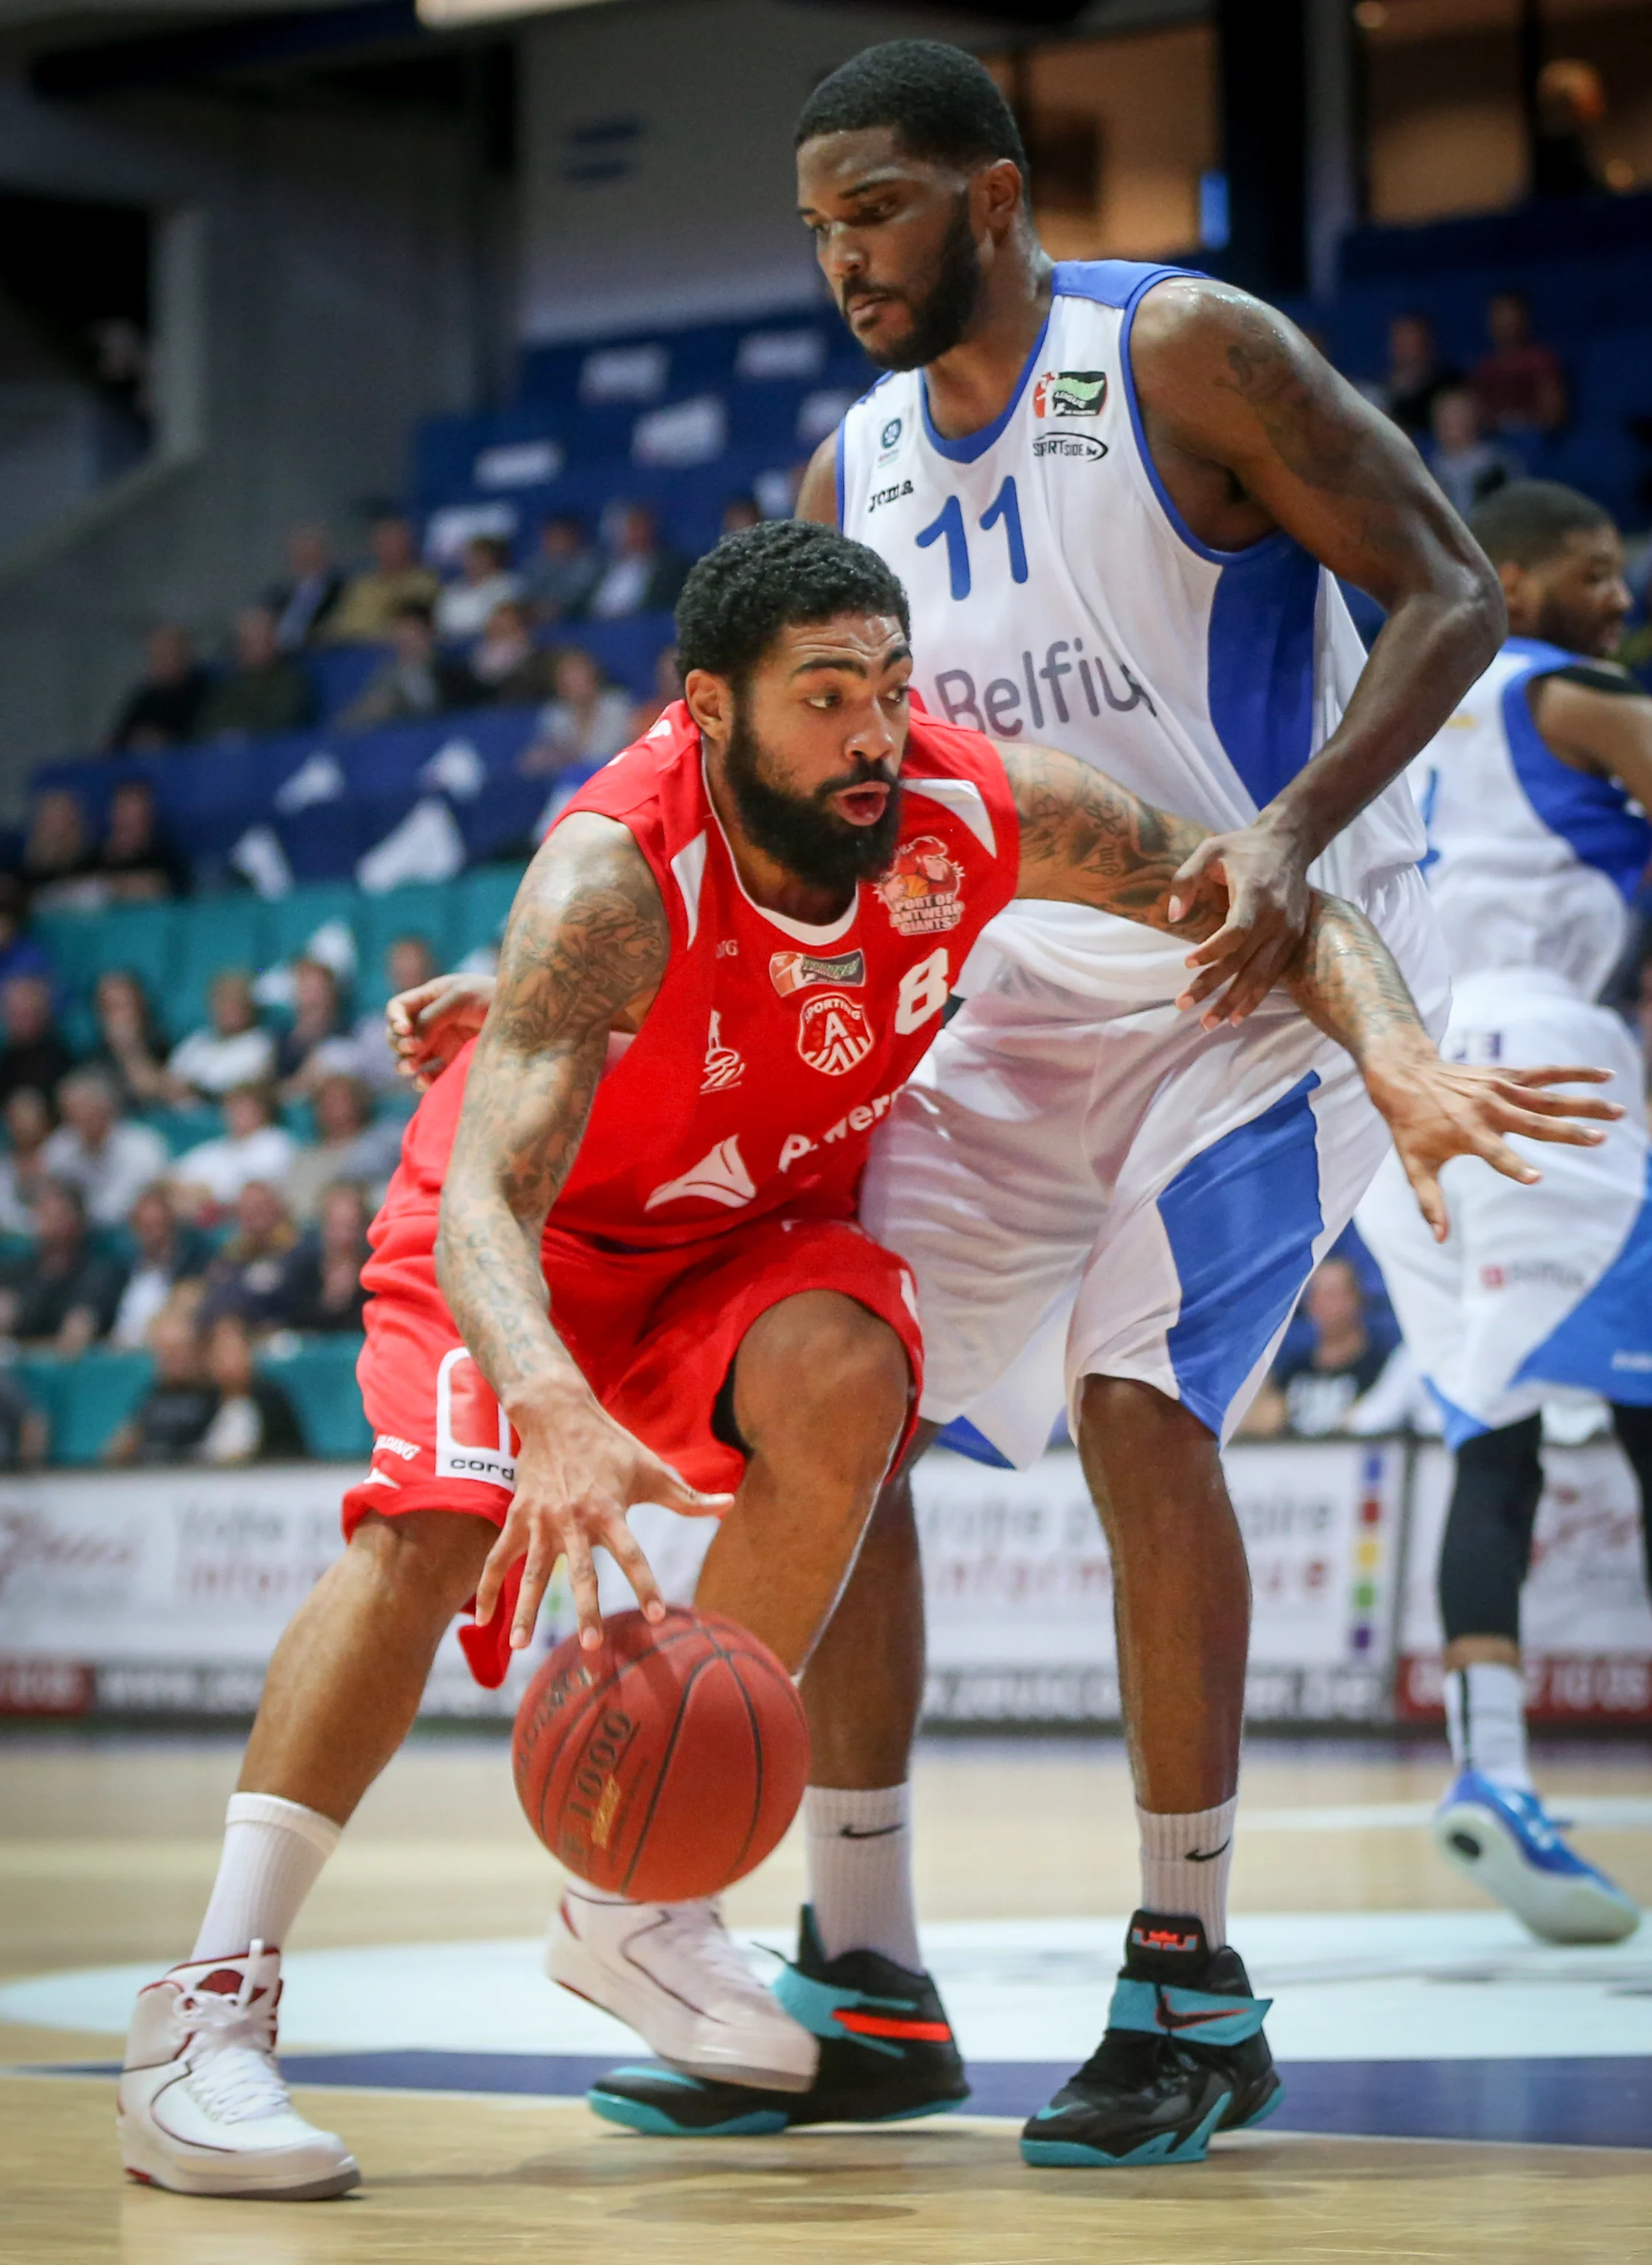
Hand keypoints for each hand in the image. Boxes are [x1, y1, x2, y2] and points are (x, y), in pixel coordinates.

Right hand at [387, 973, 496, 1089]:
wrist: (526, 1018)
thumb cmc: (494, 997)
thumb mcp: (461, 997)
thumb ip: (431, 1017)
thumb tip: (411, 1043)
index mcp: (431, 998)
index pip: (398, 1008)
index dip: (394, 1020)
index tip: (405, 1030)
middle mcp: (432, 1022)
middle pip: (397, 1036)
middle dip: (398, 1044)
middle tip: (413, 1050)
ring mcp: (442, 1044)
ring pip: (408, 1059)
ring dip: (404, 1064)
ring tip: (413, 1068)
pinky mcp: (453, 1064)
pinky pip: (428, 1077)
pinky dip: (422, 1081)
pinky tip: (425, 1081)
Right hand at [473, 1386, 732, 1651]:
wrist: (556, 1415)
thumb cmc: (611, 1445)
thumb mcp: (652, 1468)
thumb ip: (688, 1497)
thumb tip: (730, 1506)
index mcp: (608, 1510)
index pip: (631, 1555)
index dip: (645, 1585)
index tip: (657, 1617)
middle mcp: (573, 1520)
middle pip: (580, 1573)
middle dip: (586, 1609)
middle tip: (591, 1645)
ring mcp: (540, 1521)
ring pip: (531, 1573)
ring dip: (525, 1610)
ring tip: (521, 1647)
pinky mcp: (517, 1519)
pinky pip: (497, 1559)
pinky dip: (488, 1589)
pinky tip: (484, 1622)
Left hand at [1171, 814, 1313, 1028]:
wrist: (1289, 843)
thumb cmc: (1242, 847)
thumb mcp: (1209, 850)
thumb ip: (1186, 879)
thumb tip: (1173, 918)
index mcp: (1257, 894)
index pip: (1235, 932)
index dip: (1211, 951)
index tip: (1186, 963)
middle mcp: (1277, 918)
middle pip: (1244, 962)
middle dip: (1213, 987)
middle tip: (1182, 1006)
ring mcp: (1288, 932)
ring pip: (1260, 976)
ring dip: (1234, 1002)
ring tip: (1208, 1023)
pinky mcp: (1293, 939)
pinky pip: (1273, 975)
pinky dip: (1255, 997)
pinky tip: (1236, 1015)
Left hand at [1368, 1057, 1621, 1241]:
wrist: (1406, 1077)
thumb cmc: (1411, 1127)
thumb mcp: (1414, 1166)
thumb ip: (1429, 1203)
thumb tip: (1440, 1240)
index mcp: (1468, 1134)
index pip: (1495, 1155)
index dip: (1514, 1167)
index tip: (1536, 1178)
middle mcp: (1489, 1111)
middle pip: (1535, 1124)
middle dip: (1568, 1133)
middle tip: (1600, 1139)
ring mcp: (1501, 1090)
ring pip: (1550, 1098)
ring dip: (1585, 1104)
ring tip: (1618, 1111)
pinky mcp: (1508, 1076)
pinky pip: (1547, 1073)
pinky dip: (1576, 1073)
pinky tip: (1607, 1076)